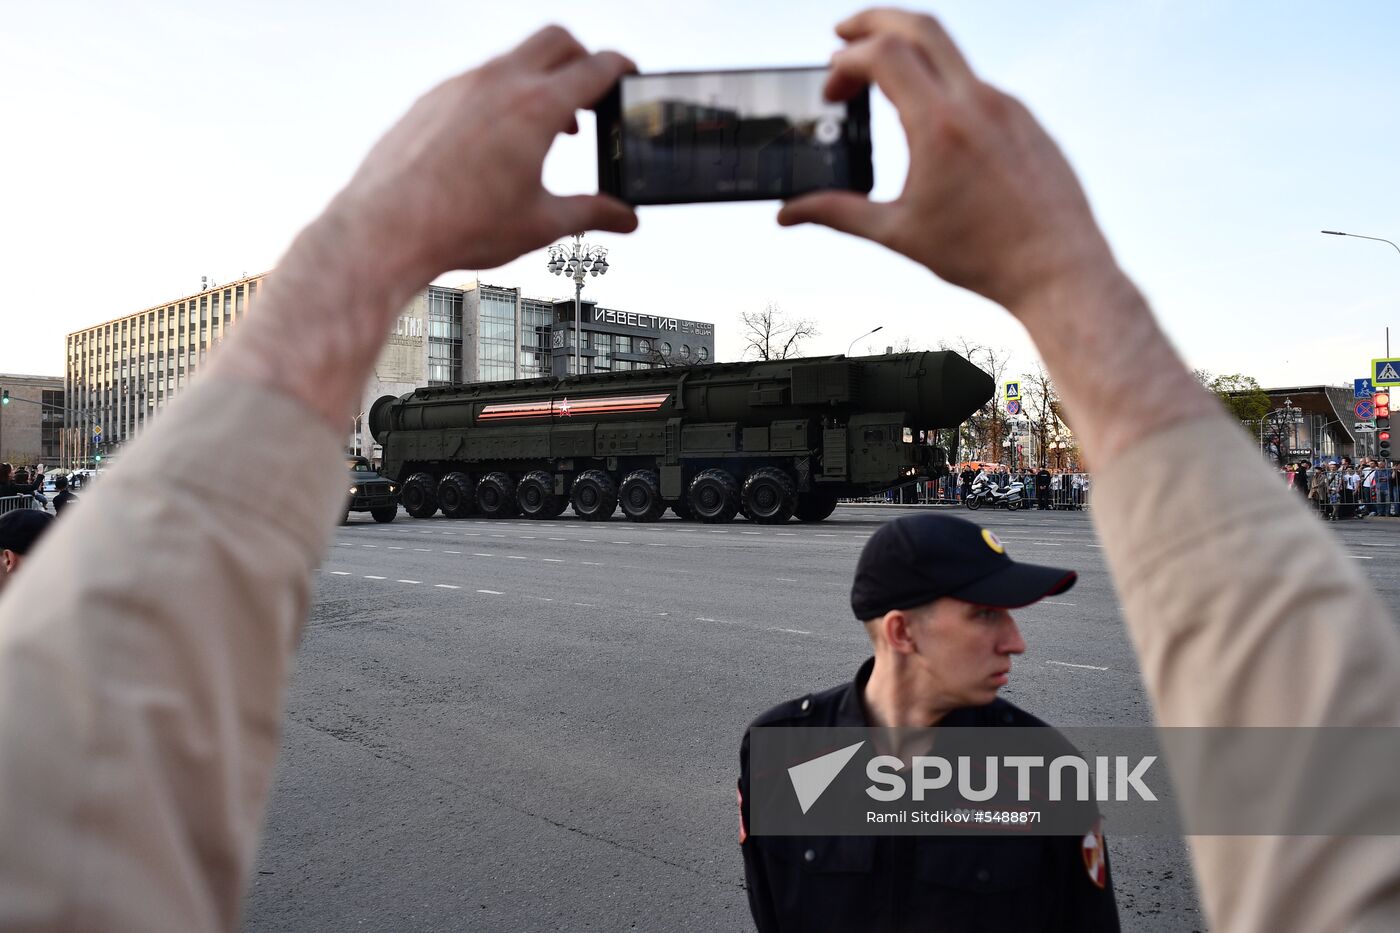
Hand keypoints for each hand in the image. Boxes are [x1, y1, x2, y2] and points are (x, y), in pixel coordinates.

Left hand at [331, 25, 637, 280]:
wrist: (387, 228)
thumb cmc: (460, 226)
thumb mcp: (541, 223)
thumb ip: (591, 214)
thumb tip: (624, 218)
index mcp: (536, 108)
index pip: (595, 67)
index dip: (622, 68)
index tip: (629, 75)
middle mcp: (498, 83)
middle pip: (557, 40)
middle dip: (583, 58)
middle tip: (593, 92)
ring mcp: (460, 85)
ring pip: (514, 59)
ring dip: (541, 79)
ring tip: (547, 125)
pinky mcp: (433, 98)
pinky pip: (478, 80)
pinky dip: (502, 94)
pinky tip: (499, 138)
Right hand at [778, 8, 1116, 313]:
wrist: (1058, 269)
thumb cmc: (980, 256)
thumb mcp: (899, 234)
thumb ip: (838, 213)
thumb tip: (787, 213)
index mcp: (940, 126)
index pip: (884, 55)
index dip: (847, 61)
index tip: (831, 89)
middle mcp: (978, 102)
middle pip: (920, 26)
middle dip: (874, 20)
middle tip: (842, 33)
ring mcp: (1008, 105)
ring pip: (951, 54)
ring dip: (910, 54)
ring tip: (881, 79)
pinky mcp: (1026, 119)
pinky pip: (977, 84)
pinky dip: (942, 84)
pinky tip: (928, 118)